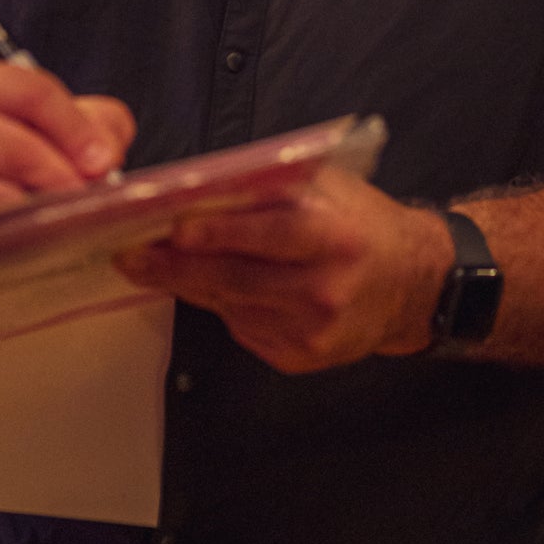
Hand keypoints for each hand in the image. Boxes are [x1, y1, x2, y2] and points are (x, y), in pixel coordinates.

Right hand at [0, 60, 135, 226]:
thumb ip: (94, 123)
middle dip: (63, 177)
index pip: (33, 93)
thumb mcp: (48, 123)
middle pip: (19, 148)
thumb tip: (104, 159)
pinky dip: (14, 238)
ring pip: (3, 196)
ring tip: (56, 218)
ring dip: (40, 213)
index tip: (104, 161)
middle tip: (86, 200)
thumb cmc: (4, 154)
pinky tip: (26, 237)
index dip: (76, 128)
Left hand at [115, 165, 452, 373]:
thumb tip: (202, 187)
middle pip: (236, 278)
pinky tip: (217, 287)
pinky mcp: (301, 357)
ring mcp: (312, 329)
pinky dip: (223, 305)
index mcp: (334, 235)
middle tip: (131, 255)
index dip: (219, 233)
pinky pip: (242, 328)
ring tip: (152, 264)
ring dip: (189, 284)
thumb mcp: (328, 188)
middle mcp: (325, 287)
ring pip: (230, 305)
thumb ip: (271, 186)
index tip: (174, 230)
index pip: (269, 235)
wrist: (412, 285)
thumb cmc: (361, 225)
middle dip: (175, 267)